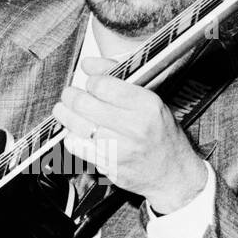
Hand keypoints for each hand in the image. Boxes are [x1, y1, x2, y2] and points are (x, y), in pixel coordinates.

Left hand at [54, 56, 207, 214]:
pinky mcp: (109, 166)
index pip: (103, 85)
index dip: (90, 81)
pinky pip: (78, 147)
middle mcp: (134, 127)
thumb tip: (88, 64)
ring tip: (64, 110)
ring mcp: (120, 149)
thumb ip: (118, 78)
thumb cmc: (162, 135)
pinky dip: (71, 137)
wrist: (174, 174)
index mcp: (147, 105)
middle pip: (85, 104)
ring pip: (77, 126)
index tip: (91, 83)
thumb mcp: (150, 100)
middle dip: (71, 96)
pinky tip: (74, 132)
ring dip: (65, 115)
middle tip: (70, 94)